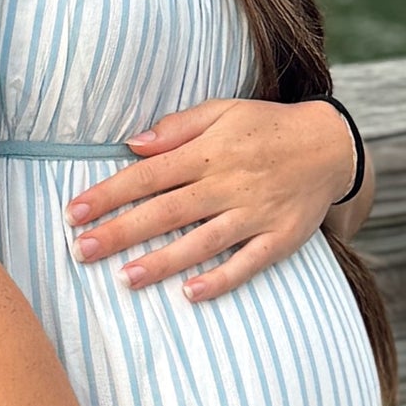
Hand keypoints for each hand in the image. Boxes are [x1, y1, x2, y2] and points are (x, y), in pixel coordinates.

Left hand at [64, 98, 358, 304]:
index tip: (74, 212)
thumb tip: (132, 144)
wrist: (331, 146)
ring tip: (125, 279)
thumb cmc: (265, 128)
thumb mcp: (222, 111)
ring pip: (203, 241)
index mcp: (209, 153)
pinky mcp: (279, 238)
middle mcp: (228, 184)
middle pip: (167, 211)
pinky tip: (191, 294)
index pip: (148, 176)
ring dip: (164, 261)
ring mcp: (255, 214)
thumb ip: (176, 128)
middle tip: (82, 251)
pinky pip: (248, 263)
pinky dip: (222, 279)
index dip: (110, 194)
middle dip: (122, 232)